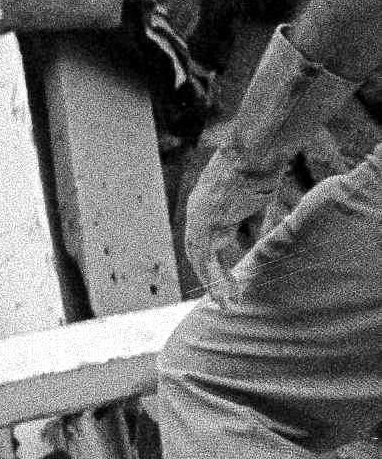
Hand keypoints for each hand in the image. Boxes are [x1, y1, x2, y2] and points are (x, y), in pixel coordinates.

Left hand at [184, 144, 292, 301]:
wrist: (254, 155)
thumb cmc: (261, 172)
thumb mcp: (258, 204)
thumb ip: (254, 226)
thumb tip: (255, 245)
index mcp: (208, 209)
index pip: (208, 242)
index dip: (217, 263)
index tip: (230, 280)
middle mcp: (198, 214)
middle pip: (201, 253)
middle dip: (213, 277)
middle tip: (226, 299)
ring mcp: (197, 217)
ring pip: (200, 258)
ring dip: (213, 282)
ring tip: (226, 303)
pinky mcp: (203, 221)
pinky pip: (205, 255)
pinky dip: (213, 275)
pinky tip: (222, 291)